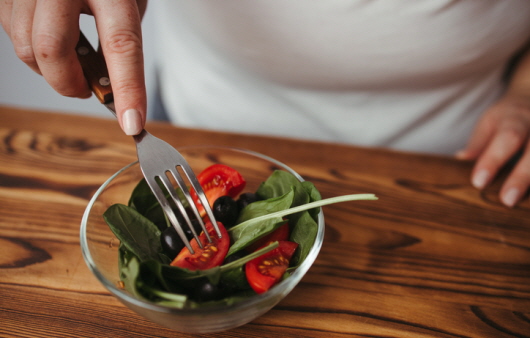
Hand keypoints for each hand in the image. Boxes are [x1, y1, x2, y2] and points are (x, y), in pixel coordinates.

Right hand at [0, 0, 147, 134]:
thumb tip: (107, 83)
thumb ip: (120, 35)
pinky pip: (11, 34)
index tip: (132, 124)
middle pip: (52, 50)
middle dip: (69, 84)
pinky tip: (51, 38)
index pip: (121, 44)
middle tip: (87, 90)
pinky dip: (33, 49)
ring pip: (27, 47)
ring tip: (71, 60)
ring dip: (50, 69)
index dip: (127, 89)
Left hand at [456, 93, 529, 206]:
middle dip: (522, 176)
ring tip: (527, 206)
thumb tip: (461, 159)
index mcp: (516, 119)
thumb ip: (478, 142)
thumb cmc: (507, 118)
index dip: (493, 160)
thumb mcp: (489, 122)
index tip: (478, 182)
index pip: (507, 138)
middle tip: (506, 200)